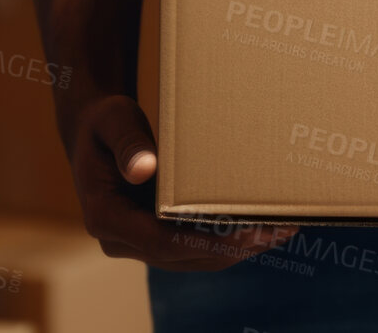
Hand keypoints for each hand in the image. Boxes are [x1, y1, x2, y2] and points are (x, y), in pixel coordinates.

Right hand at [70, 94, 297, 269]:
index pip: (161, 243)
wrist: (94, 131)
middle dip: (235, 247)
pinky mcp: (156, 236)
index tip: (246, 232)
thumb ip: (128, 143)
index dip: (206, 242)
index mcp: (105, 218)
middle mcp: (120, 240)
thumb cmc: (104, 121)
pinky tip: (263, 225)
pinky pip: (195, 247)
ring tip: (283, 229)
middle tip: (280, 229)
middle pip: (184, 256)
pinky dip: (229, 239)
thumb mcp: (112, 120)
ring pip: (194, 258)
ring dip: (239, 248)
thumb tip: (144, 170)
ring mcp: (138, 243)